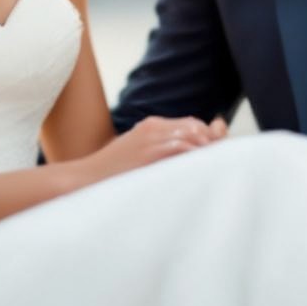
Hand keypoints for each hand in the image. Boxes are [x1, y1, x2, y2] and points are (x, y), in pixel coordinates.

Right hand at [78, 116, 218, 182]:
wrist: (83, 180)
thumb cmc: (111, 177)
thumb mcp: (140, 161)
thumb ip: (165, 155)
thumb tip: (191, 160)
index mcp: (151, 126)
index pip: (192, 125)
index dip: (209, 138)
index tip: (217, 154)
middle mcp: (154, 127)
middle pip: (197, 127)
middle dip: (213, 144)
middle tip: (223, 163)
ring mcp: (151, 137)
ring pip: (193, 134)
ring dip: (208, 150)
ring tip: (216, 168)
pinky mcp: (150, 150)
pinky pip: (182, 146)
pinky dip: (196, 155)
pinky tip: (201, 169)